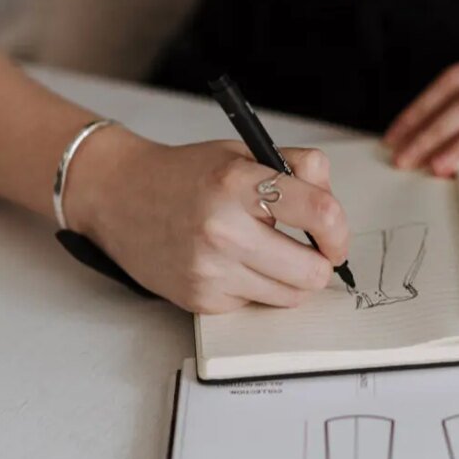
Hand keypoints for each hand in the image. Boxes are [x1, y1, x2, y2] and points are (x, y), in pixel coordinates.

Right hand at [65, 129, 348, 312]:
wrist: (118, 197)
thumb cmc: (186, 175)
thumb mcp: (243, 153)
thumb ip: (299, 171)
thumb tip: (334, 213)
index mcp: (238, 183)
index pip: (321, 213)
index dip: (339, 231)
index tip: (334, 235)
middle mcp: (223, 230)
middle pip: (312, 272)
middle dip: (319, 264)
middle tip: (308, 250)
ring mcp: (210, 270)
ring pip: (291, 296)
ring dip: (291, 280)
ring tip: (269, 254)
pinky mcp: (201, 299)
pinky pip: (256, 305)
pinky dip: (256, 288)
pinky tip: (233, 264)